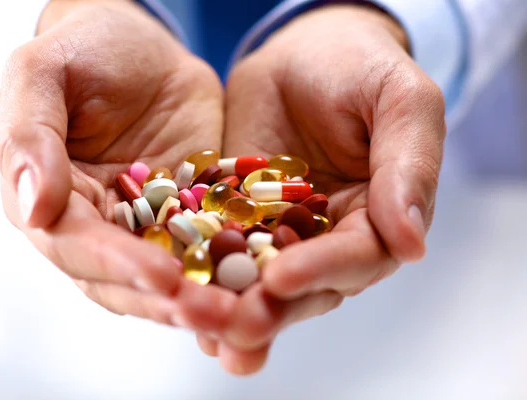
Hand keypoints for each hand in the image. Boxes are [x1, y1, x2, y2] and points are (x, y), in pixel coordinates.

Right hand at [0, 0, 236, 332]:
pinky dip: (232, 266)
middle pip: (125, 277)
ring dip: (203, 297)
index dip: (118, 265)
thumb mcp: (43, 73)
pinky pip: (209, 244)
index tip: (163, 279)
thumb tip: (34, 210)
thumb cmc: (85, 48)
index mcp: (51, 197)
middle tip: (214, 315)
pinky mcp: (189, 212)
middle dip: (167, 300)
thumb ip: (30, 136)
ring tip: (243, 314)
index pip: (77, 246)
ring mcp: (146, 222)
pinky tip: (263, 283)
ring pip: (170, 272)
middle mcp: (97, 222)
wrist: (143, 43)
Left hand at [200, 5, 445, 373]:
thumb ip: (409, 165)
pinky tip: (179, 303)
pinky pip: (221, 250)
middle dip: (272, 308)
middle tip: (236, 325)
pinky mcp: (237, 217)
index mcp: (377, 216)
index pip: (358, 256)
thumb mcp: (400, 100)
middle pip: (307, 285)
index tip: (283, 278)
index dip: (323, 270)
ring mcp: (279, 231)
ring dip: (233, 309)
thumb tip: (411, 246)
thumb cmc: (360, 66)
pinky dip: (204, 275)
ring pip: (260, 279)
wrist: (303, 52)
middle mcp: (328, 236)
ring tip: (206, 331)